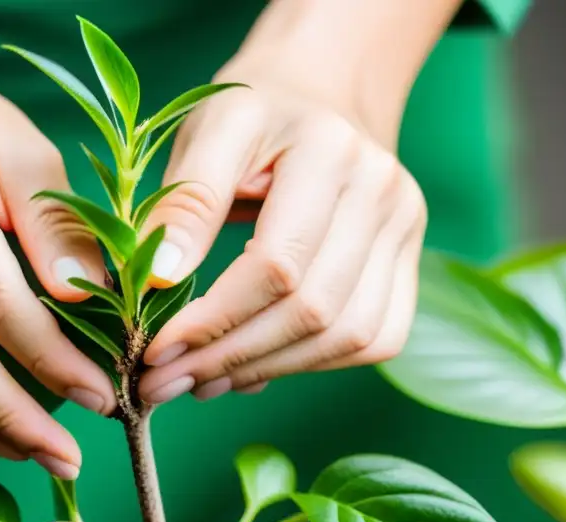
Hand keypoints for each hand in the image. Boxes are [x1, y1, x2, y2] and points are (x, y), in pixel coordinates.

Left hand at [136, 28, 429, 404]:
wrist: (319, 95)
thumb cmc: (253, 116)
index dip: (214, 319)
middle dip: (231, 357)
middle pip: (314, 311)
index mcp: (332, 152)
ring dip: (267, 370)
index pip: (278, 264)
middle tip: (166, 382)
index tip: (156, 348)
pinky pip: (373, 340)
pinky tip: (252, 369)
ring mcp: (407, 232)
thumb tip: (156, 278)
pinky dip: (310, 365)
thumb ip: (184, 202)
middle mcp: (386, 194)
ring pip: (348, 337)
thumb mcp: (206, 133)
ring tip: (200, 381)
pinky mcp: (409, 265)